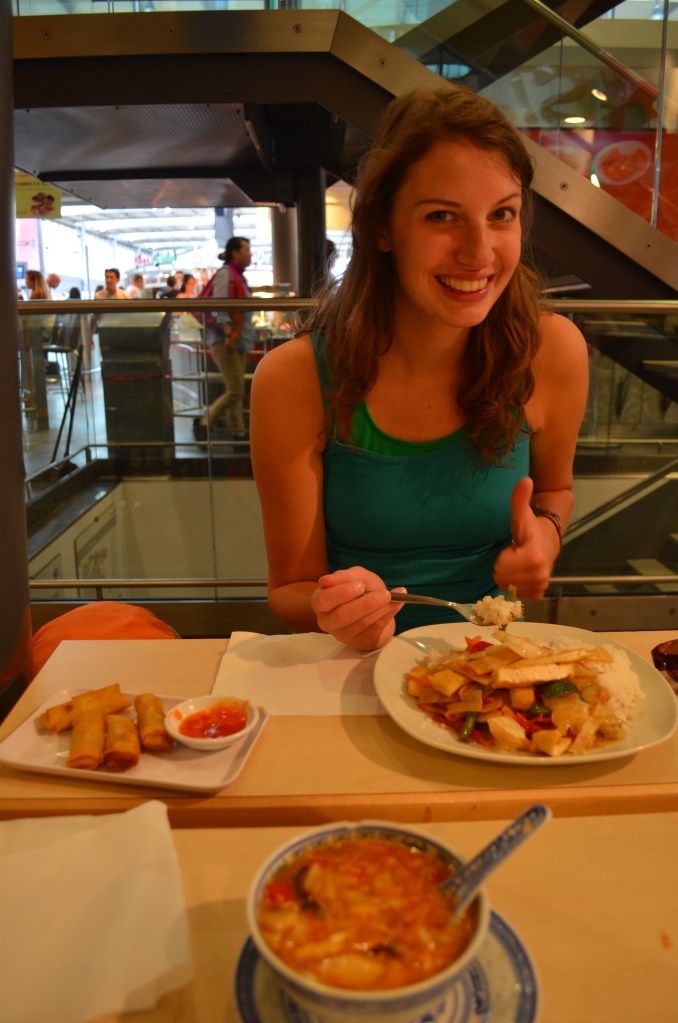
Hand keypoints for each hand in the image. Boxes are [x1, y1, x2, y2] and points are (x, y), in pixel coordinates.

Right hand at [311, 567, 400, 650]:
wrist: (375, 607)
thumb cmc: (360, 590)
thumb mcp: (355, 576)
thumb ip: (344, 576)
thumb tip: (326, 580)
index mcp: (320, 602)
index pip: (323, 600)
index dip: (341, 593)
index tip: (361, 585)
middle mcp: (328, 621)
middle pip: (342, 616)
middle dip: (365, 604)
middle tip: (384, 593)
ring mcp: (343, 635)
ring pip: (361, 623)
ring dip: (380, 609)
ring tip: (393, 596)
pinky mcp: (360, 642)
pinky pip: (374, 629)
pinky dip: (387, 615)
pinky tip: (396, 604)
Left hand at [493, 477, 555, 599]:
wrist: (548, 541)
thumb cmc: (530, 529)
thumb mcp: (521, 514)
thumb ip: (520, 498)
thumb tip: (525, 480)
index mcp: (533, 557)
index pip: (500, 567)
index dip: (503, 557)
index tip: (513, 548)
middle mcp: (539, 574)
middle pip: (501, 578)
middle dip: (505, 567)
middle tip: (515, 556)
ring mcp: (540, 585)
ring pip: (508, 587)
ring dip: (510, 576)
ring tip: (519, 563)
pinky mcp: (539, 593)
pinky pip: (518, 594)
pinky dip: (518, 585)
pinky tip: (524, 573)